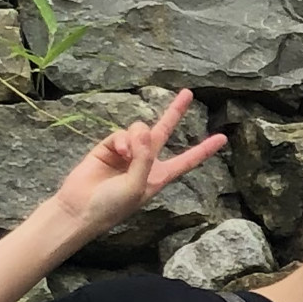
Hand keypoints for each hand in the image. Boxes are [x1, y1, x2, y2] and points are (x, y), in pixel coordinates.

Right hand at [43, 89, 227, 243]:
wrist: (80, 208)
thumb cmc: (112, 206)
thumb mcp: (137, 186)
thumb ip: (144, 158)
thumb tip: (145, 129)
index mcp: (159, 177)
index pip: (187, 160)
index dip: (204, 149)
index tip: (223, 138)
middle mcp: (146, 162)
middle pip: (165, 131)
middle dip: (175, 111)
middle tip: (188, 93)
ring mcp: (127, 153)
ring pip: (140, 129)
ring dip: (136, 137)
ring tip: (127, 153)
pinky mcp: (108, 147)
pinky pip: (121, 134)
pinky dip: (122, 140)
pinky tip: (118, 151)